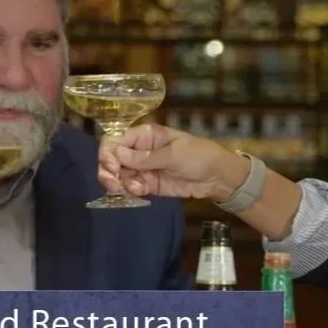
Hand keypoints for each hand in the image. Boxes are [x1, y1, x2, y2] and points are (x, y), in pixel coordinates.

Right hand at [97, 123, 247, 199]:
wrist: (218, 177)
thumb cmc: (199, 156)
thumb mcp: (173, 154)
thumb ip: (146, 157)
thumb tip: (118, 154)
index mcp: (145, 135)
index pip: (115, 140)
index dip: (109, 153)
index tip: (114, 167)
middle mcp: (139, 150)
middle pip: (111, 158)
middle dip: (108, 171)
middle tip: (115, 184)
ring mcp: (143, 168)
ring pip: (118, 176)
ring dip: (121, 184)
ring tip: (137, 189)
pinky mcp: (148, 184)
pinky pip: (130, 187)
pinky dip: (130, 191)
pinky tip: (140, 192)